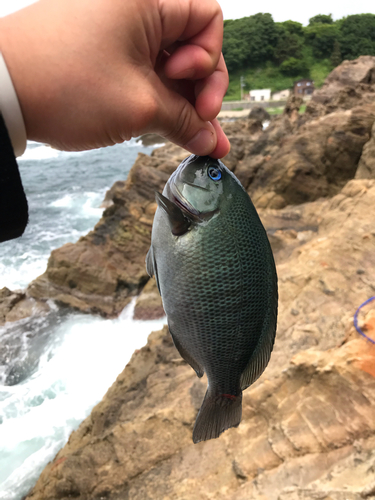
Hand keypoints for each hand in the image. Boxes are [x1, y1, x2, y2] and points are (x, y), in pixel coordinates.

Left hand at [0, 0, 229, 157]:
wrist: (2, 93)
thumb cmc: (66, 85)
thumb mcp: (139, 107)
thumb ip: (185, 122)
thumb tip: (211, 141)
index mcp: (147, 2)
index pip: (207, 19)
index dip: (210, 62)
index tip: (197, 99)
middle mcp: (134, 11)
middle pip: (191, 47)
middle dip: (202, 92)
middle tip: (203, 127)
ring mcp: (117, 35)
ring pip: (167, 69)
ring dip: (184, 106)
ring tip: (196, 143)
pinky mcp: (103, 58)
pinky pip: (143, 77)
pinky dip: (158, 104)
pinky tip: (173, 132)